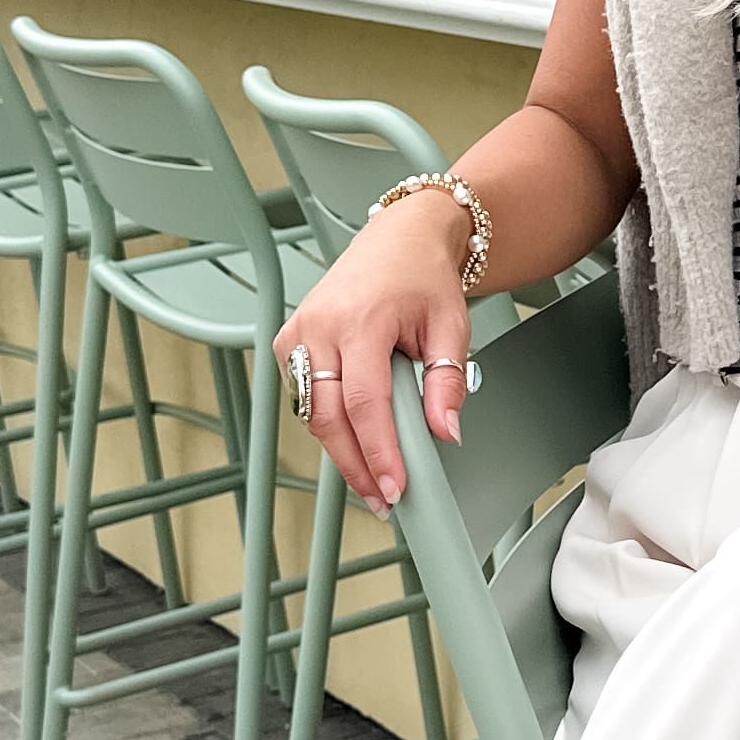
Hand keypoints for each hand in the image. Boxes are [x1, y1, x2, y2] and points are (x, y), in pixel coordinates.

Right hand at [275, 192, 473, 515]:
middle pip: (328, 417)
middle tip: (384, 498)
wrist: (398, 241)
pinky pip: (306, 397)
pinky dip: (329, 424)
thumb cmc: (422, 277)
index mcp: (360, 319)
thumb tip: (443, 431)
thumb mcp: (451, 328)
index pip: (365, 403)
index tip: (395, 486)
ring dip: (341, 451)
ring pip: (312, 413)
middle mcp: (319, 326)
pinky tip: (355, 440)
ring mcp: (297, 333)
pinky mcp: (288, 342)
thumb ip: (446, 382)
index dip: (379, 453)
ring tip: (374, 477)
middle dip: (356, 466)